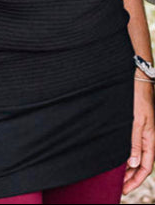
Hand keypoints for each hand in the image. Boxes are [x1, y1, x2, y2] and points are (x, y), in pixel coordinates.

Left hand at [123, 79, 154, 193]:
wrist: (137, 78)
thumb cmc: (137, 97)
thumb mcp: (135, 121)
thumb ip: (135, 141)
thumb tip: (133, 163)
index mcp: (150, 139)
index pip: (145, 167)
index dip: (136, 180)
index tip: (125, 190)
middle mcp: (147, 137)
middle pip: (141, 164)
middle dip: (131, 177)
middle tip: (118, 187)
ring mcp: (141, 131)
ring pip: (136, 155)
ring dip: (128, 167)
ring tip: (116, 176)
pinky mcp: (135, 124)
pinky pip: (132, 145)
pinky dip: (125, 154)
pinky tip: (117, 157)